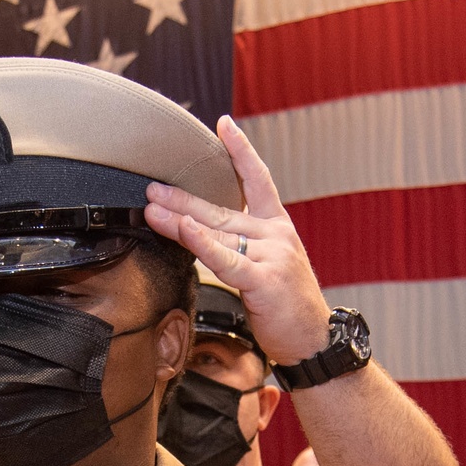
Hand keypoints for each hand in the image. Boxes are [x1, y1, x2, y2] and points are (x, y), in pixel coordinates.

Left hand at [144, 114, 330, 365]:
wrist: (314, 341)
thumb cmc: (288, 310)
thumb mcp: (267, 270)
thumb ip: (240, 251)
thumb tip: (204, 239)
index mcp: (278, 228)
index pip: (258, 180)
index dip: (240, 151)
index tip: (223, 125)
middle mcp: (275, 235)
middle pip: (222, 210)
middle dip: (183, 199)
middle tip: (153, 187)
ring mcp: (271, 255)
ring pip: (217, 233)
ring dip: (180, 221)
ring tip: (151, 209)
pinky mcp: (264, 280)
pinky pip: (226, 260)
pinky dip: (202, 244)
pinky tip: (184, 229)